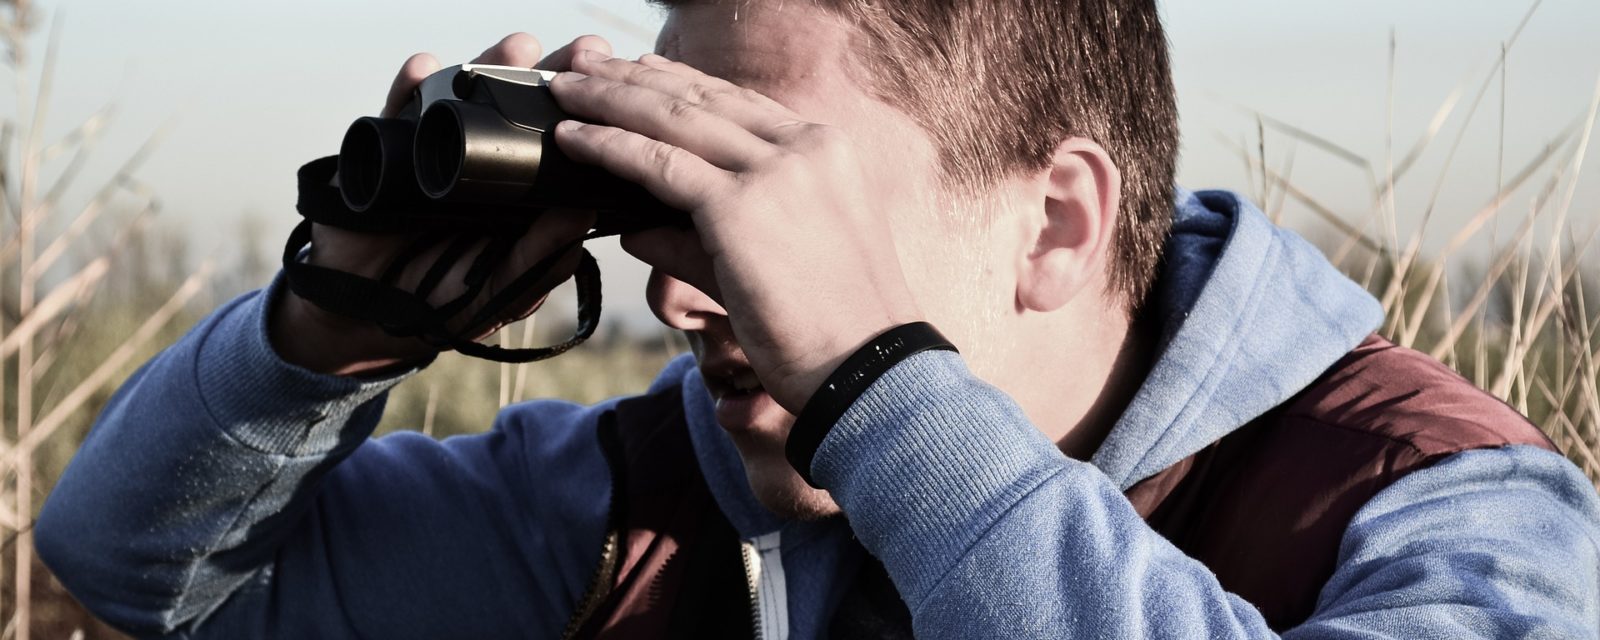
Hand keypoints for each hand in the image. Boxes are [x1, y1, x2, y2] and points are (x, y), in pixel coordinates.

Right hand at [272, 34, 610, 375]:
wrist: (365, 314)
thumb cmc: (439, 299)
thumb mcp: (499, 288)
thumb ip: (538, 258)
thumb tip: (583, 216)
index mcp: (517, 192)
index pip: (555, 142)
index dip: (584, 114)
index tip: (617, 86)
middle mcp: (479, 163)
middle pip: (517, 108)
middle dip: (549, 76)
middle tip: (582, 51)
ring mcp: (433, 153)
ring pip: (465, 99)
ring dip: (489, 65)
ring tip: (519, 47)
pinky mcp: (385, 154)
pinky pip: (396, 114)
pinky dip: (408, 88)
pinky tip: (425, 67)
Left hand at [549, 53, 923, 411]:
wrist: (870, 370)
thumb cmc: (835, 332)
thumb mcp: (776, 263)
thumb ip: (703, 241)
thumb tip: (637, 228)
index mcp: (827, 151)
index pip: (738, 104)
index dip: (679, 84)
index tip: (635, 71)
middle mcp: (806, 147)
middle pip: (702, 98)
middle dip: (634, 76)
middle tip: (584, 61)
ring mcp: (776, 172)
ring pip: (674, 119)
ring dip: (610, 99)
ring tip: (565, 86)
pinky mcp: (741, 207)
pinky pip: (659, 164)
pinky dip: (609, 146)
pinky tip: (572, 137)